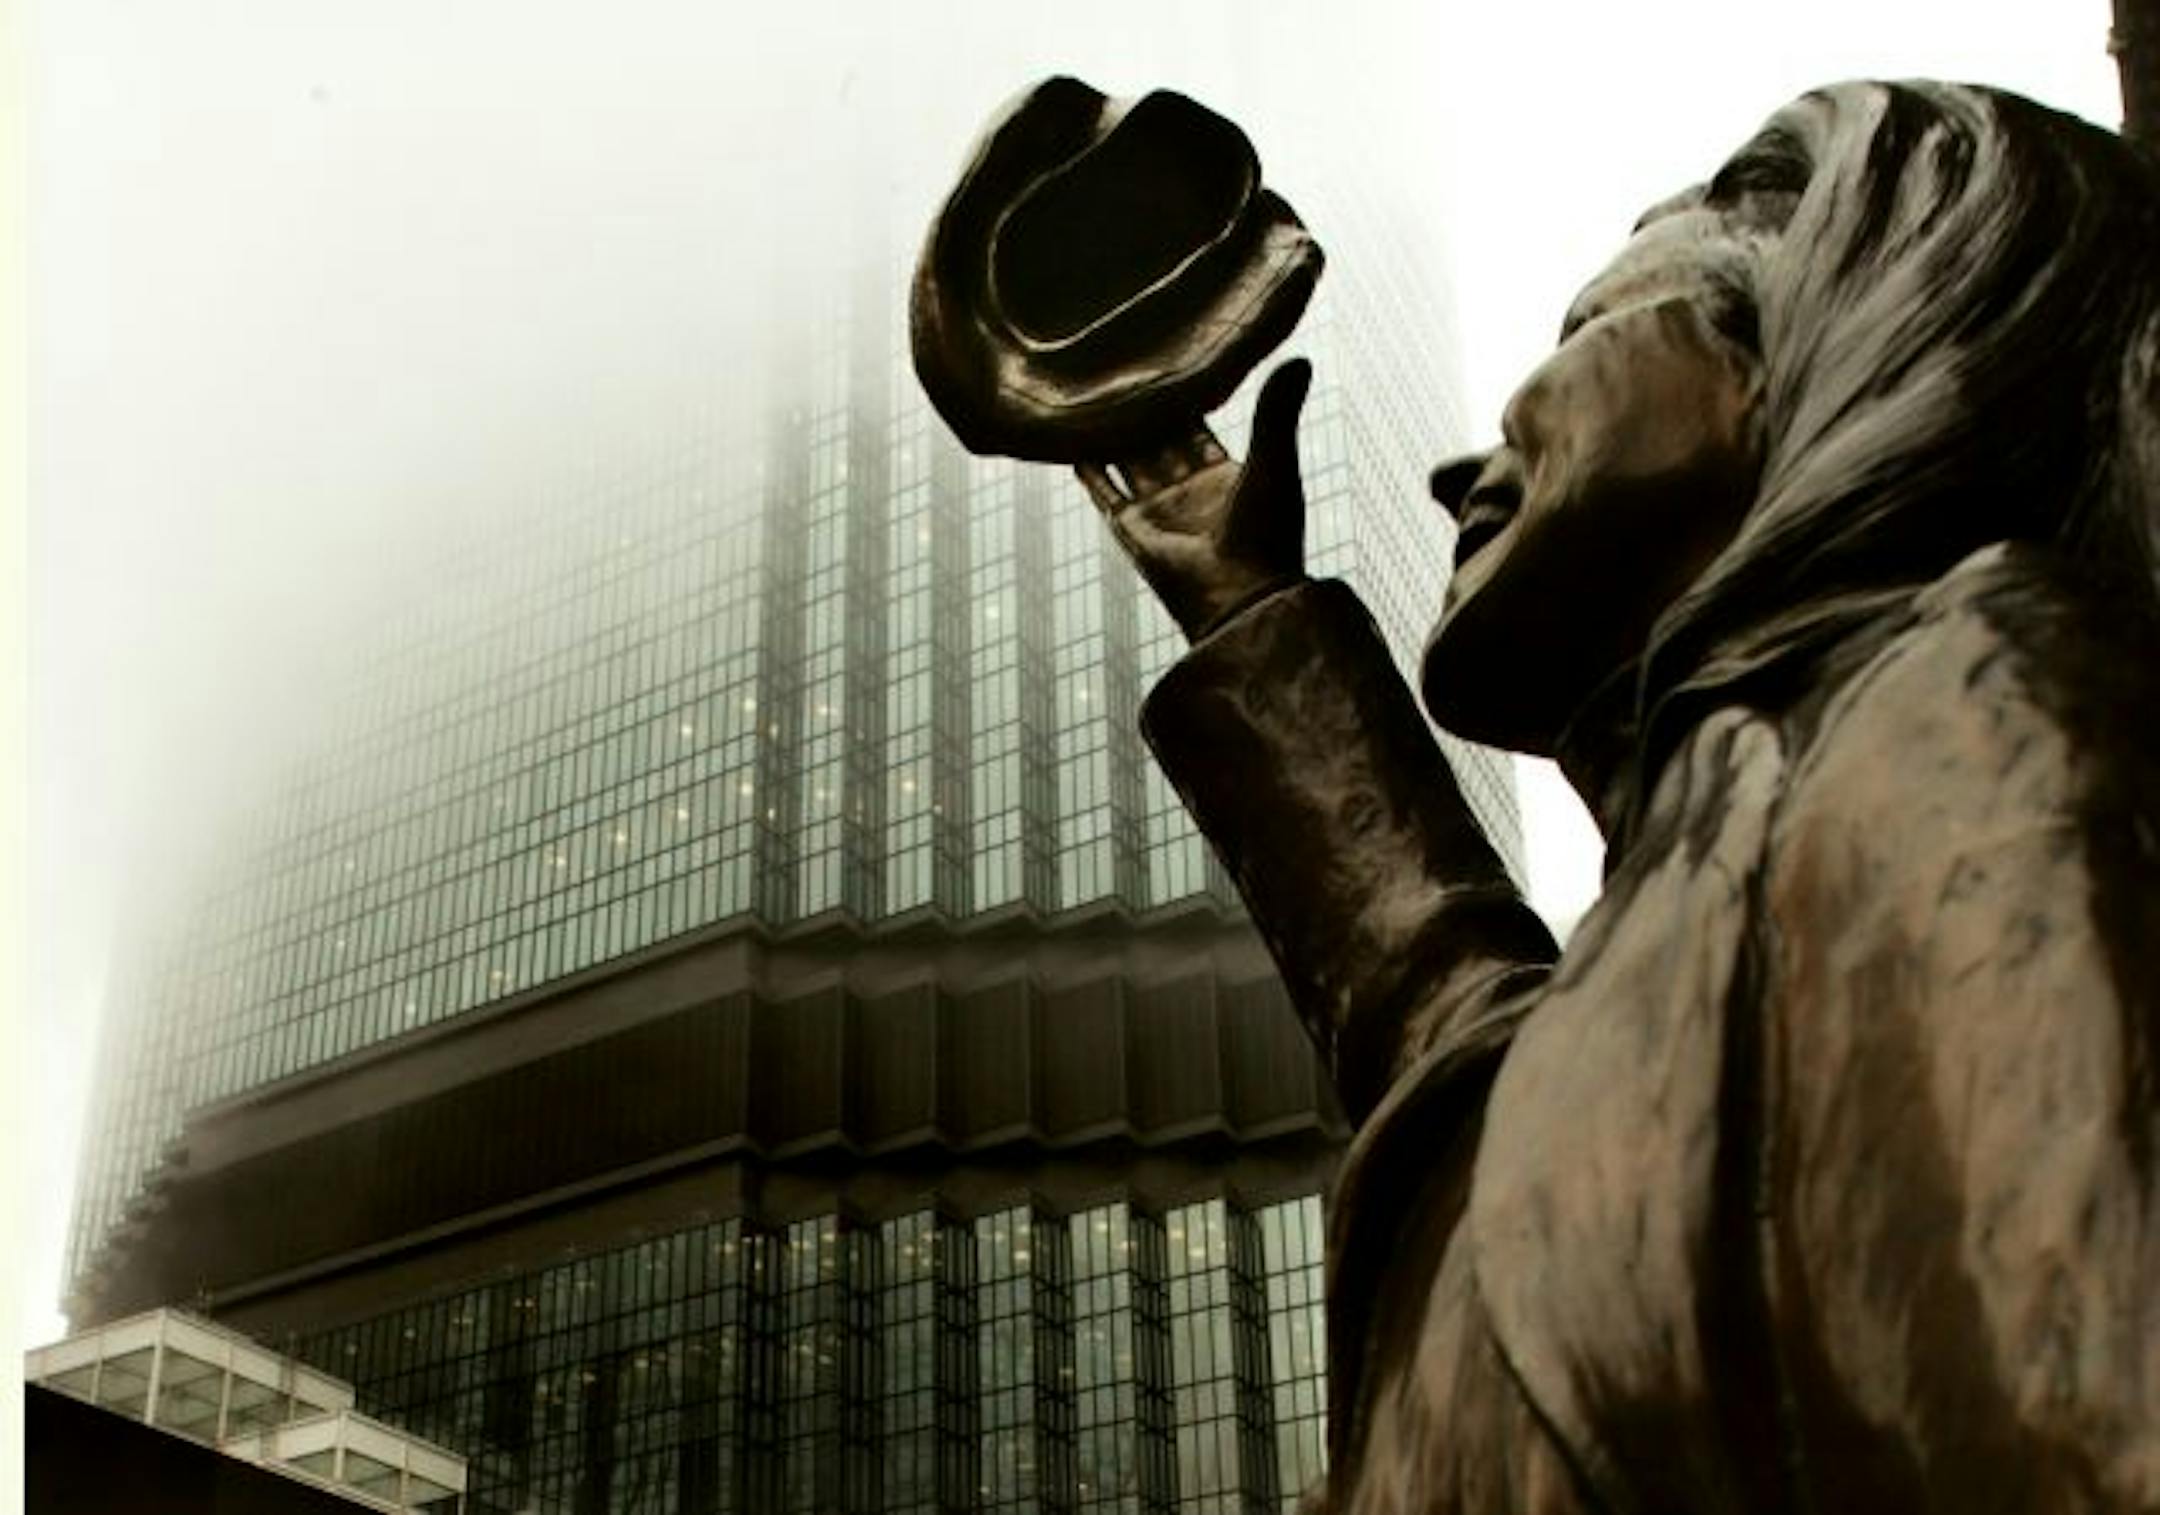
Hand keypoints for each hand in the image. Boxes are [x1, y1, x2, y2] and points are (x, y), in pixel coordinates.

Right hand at [1074, 359, 1313, 640]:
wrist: (1240, 594)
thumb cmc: (1267, 533)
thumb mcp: (1275, 459)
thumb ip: (1278, 411)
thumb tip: (1302, 358)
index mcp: (1226, 479)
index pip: (1196, 430)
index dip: (1183, 401)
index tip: (1166, 366)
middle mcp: (1188, 494)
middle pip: (1158, 443)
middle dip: (1143, 414)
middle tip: (1121, 372)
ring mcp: (1158, 511)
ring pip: (1129, 461)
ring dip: (1113, 435)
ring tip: (1092, 399)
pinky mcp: (1131, 529)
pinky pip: (1104, 492)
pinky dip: (1089, 470)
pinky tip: (1072, 445)